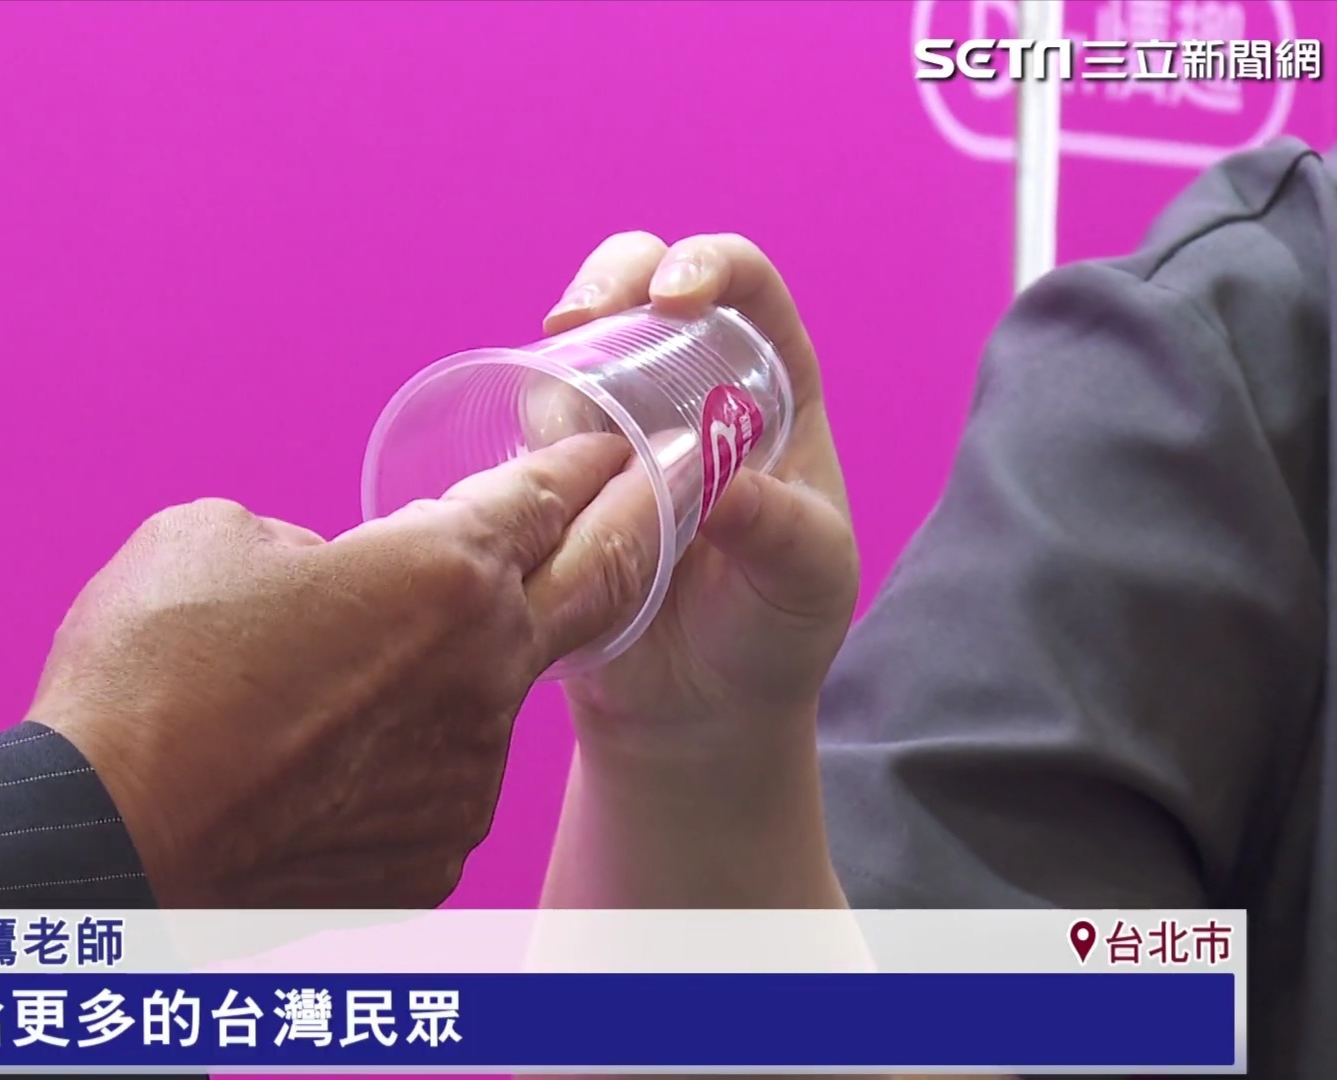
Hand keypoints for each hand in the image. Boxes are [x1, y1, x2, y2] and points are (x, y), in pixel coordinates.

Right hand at [26, 434, 649, 907]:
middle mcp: (484, 675)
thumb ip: (308, 542)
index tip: (621, 445)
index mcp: (442, 575)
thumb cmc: (147, 673)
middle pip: (596, 587)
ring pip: (486, 699)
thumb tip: (329, 578)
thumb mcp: (212, 538)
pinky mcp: (433, 858)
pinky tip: (323, 765)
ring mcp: (467, 778)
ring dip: (453, 672)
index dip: (585, 464)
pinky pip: (435, 785)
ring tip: (351, 680)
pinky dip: (401, 763)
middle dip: (633, 530)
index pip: (544, 499)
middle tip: (663, 495)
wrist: (101, 839)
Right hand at [547, 232, 858, 764]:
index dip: (710, 266)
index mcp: (771, 390)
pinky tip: (536, 468)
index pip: (746, 289)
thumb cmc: (773, 637)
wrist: (695, 712)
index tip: (674, 296)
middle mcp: (691, 390)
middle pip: (645, 284)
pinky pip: (534, 420)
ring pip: (580, 345)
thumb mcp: (808, 583)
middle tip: (578, 320)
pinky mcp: (562, 471)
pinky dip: (528, 423)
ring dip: (560, 357)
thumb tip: (725, 487)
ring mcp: (620, 426)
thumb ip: (781, 530)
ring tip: (565, 428)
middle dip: (609, 278)